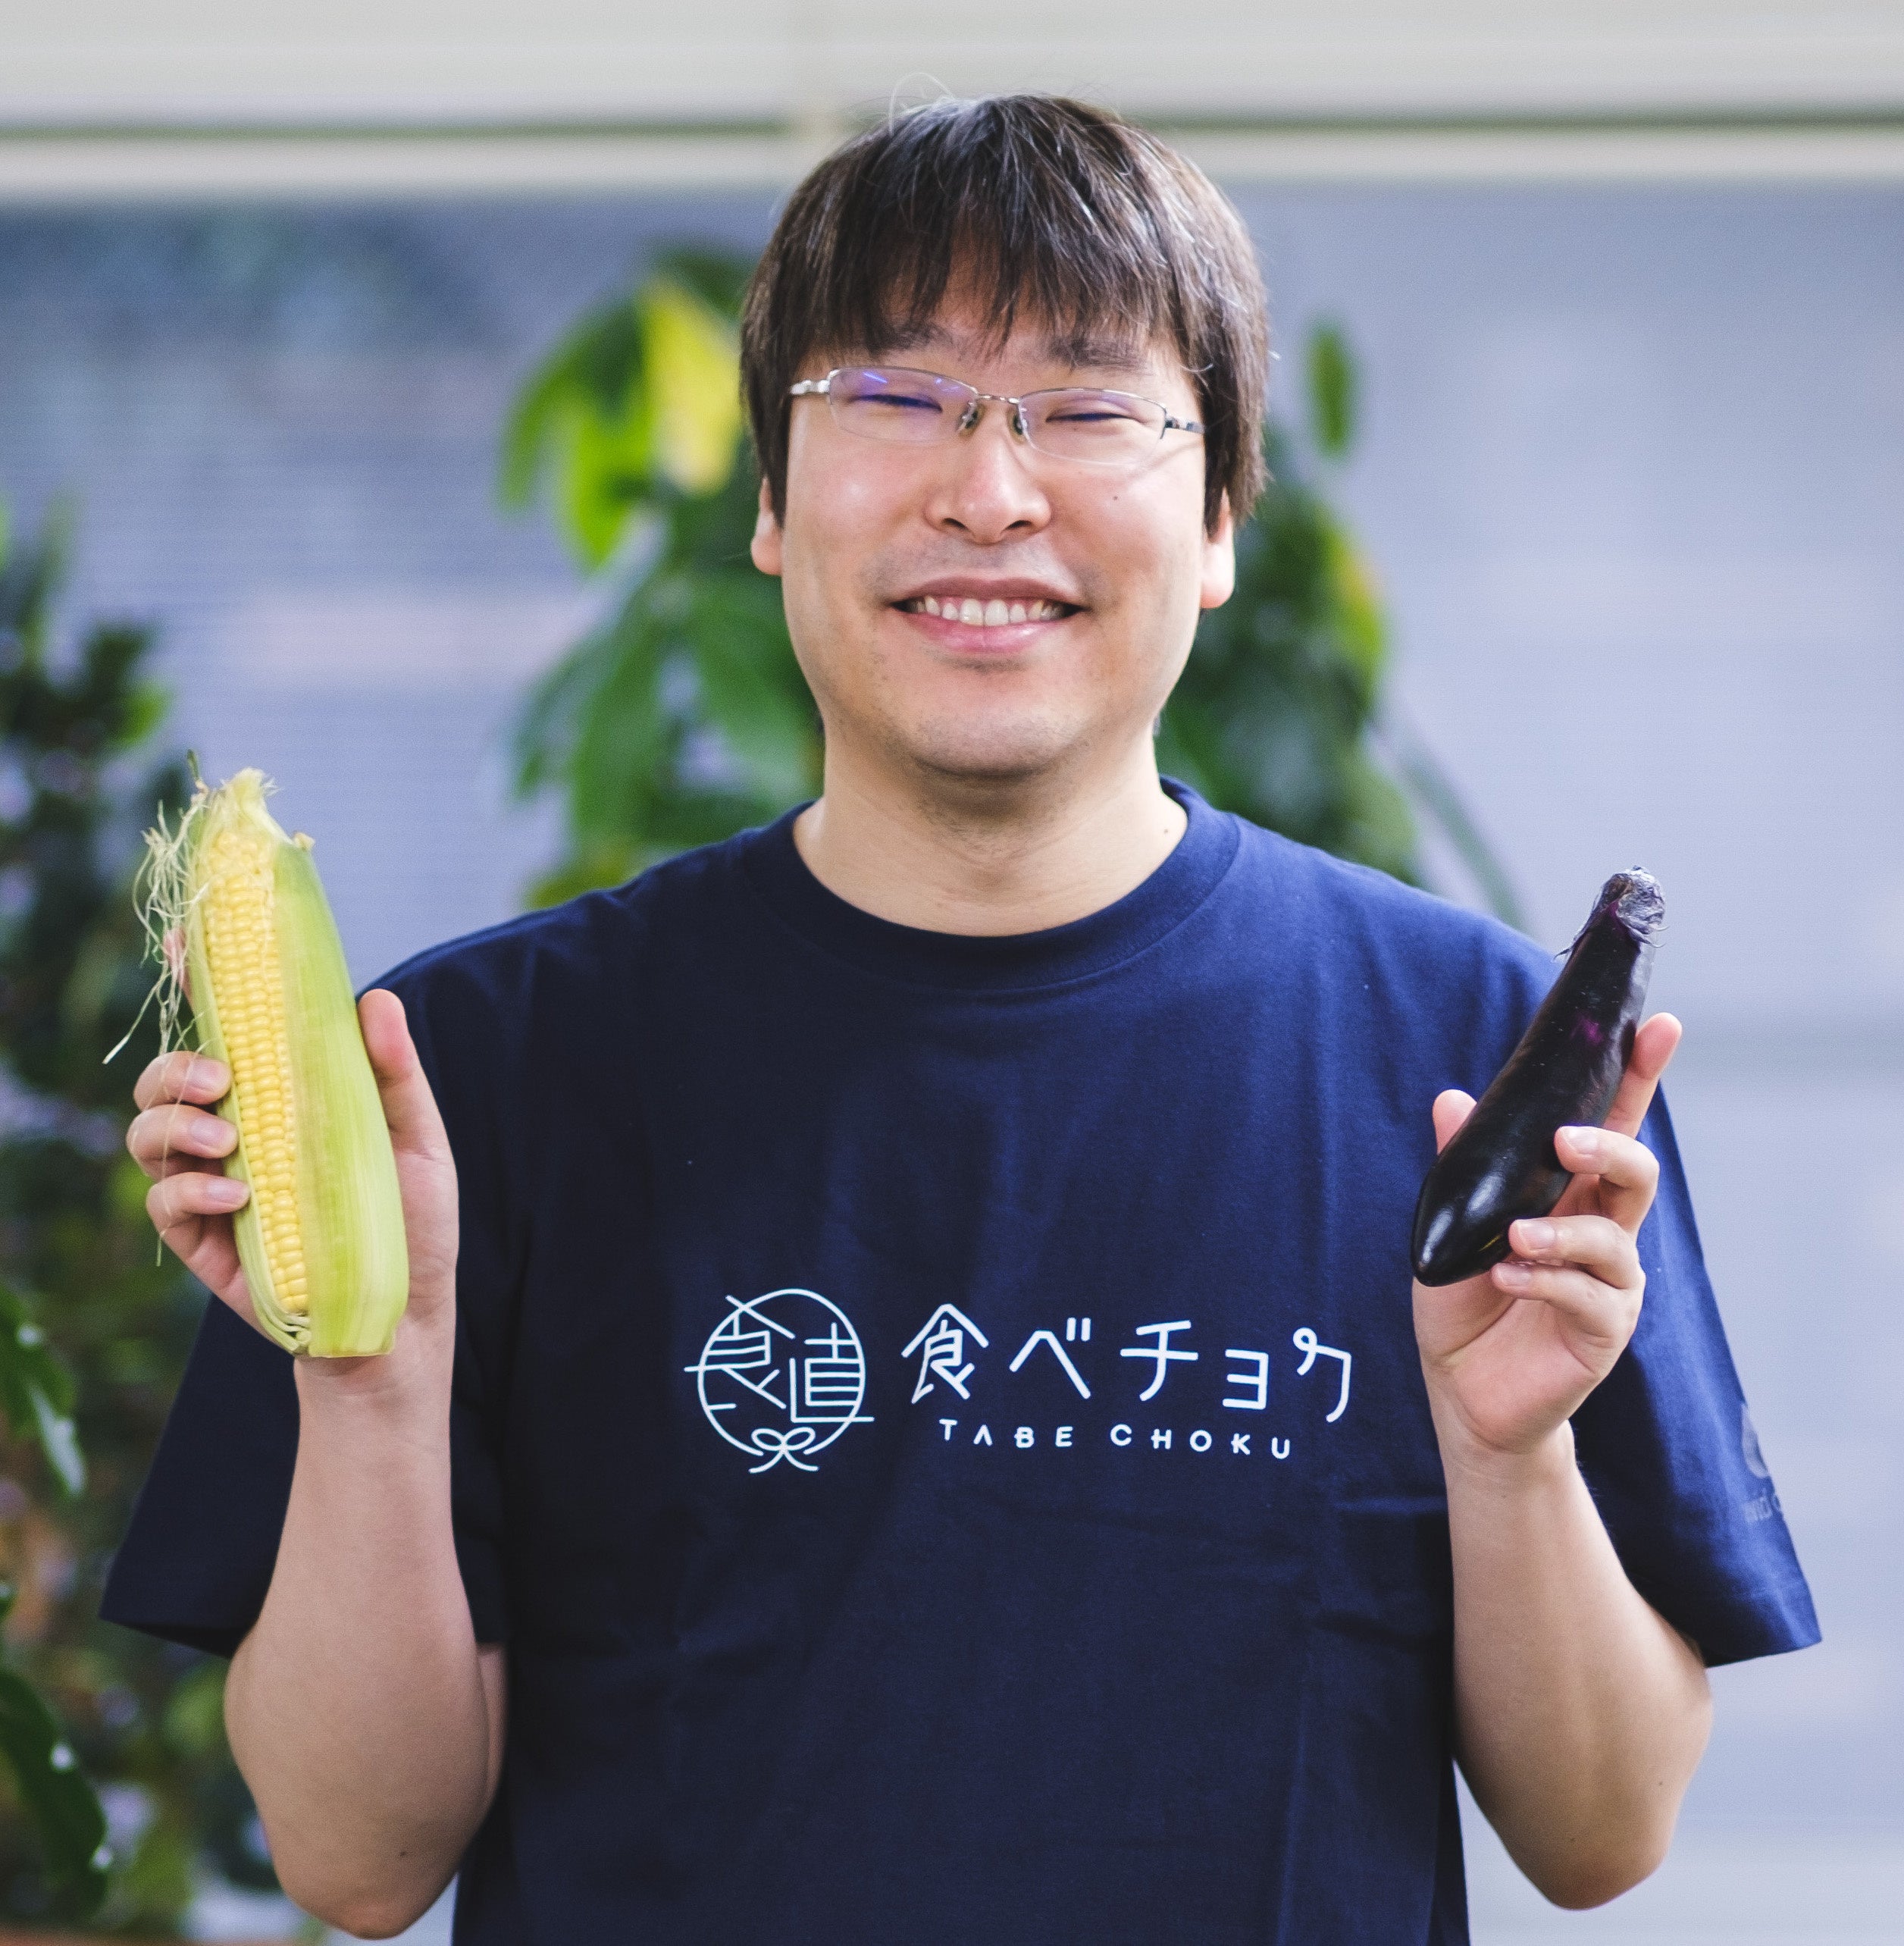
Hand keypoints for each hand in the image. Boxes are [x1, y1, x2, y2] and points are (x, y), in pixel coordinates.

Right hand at [125, 989, 458, 1357]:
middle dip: (178, 1066)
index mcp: (284, 1096)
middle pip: (169, 1077)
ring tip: (226, 1138)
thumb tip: (377, 998)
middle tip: (223, 1078)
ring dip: (172, 1123)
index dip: (202, 984)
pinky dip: (188, 1189)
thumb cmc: (412, 1221)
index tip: (185, 943)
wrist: (401, 1313)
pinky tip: (235, 1195)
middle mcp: (238, 1132)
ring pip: (147, 1132)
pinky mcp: (202, 1239)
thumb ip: (394, 1072)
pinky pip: (161, 1200)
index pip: (232, 1031)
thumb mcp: (418, 1140)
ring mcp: (213, 1183)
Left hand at [1414, 1013, 1681, 1463]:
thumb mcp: (1449, 1225)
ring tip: (1513, 1238)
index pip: (1613, 1125)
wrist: (1459, 1389)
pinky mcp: (1602, 1331)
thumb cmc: (1463, 1300)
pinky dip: (1543, 1281)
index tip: (1659, 1026)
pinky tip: (1505, 1277)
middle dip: (1609, 1146)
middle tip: (1565, 1140)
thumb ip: (1461, 1166)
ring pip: (1614, 1238)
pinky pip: (1588, 1296)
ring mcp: (1610, 1283)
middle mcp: (1601, 1231)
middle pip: (1636, 1171)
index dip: (1638, 1077)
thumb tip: (1454, 1099)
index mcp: (1569, 1193)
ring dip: (1562, 1232)